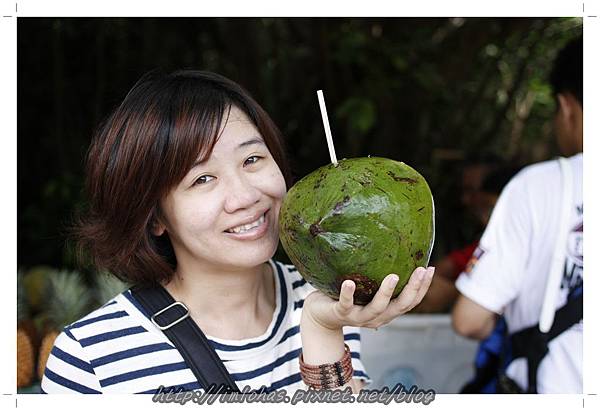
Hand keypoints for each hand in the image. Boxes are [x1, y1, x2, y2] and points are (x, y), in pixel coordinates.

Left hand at [303, 266, 434, 330]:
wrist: (320, 317)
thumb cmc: (347, 296)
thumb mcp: (367, 288)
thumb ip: (378, 276)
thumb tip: (394, 246)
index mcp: (386, 311)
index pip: (410, 302)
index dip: (422, 288)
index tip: (430, 269)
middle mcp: (376, 317)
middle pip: (401, 306)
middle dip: (413, 289)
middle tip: (421, 270)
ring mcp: (358, 317)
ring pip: (377, 308)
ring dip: (386, 293)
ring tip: (393, 276)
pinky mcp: (340, 314)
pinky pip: (345, 304)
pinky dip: (348, 294)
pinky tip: (350, 282)